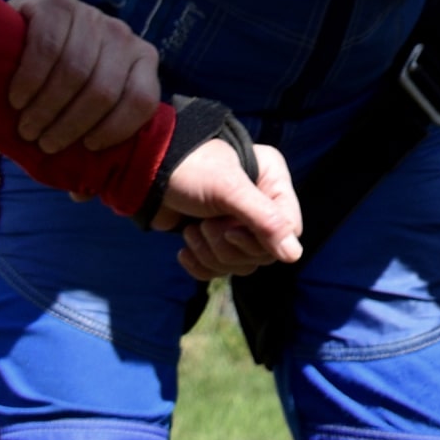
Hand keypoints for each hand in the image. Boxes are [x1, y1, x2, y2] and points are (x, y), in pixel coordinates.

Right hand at [4, 0, 159, 153]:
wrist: (31, 25)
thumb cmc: (63, 78)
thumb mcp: (85, 102)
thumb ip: (91, 138)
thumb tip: (81, 192)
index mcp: (143, 61)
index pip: (141, 101)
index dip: (115, 130)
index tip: (86, 148)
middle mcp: (123, 36)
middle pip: (102, 91)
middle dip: (70, 126)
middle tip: (44, 144)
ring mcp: (91, 17)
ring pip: (74, 72)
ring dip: (46, 109)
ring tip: (27, 129)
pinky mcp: (57, 5)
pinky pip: (46, 48)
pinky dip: (29, 81)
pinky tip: (17, 100)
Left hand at [156, 136, 300, 277]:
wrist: (145, 172)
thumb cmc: (190, 169)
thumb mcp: (229, 190)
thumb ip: (265, 221)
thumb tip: (294, 256)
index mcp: (272, 183)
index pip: (289, 229)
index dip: (262, 239)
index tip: (231, 230)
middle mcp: (260, 204)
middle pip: (263, 252)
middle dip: (229, 246)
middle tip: (206, 224)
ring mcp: (237, 223)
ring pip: (240, 264)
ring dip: (211, 253)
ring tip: (192, 230)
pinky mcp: (213, 239)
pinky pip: (218, 269)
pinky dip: (200, 264)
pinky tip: (184, 251)